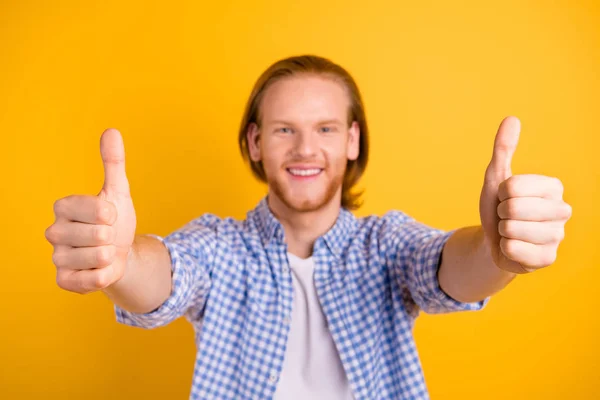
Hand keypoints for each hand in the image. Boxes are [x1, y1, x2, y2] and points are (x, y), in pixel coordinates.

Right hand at [45, 129, 136, 292]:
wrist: (120, 254)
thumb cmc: (115, 221)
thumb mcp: (118, 191)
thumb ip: (113, 163)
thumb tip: (111, 131)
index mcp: (64, 207)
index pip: (97, 209)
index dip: (112, 214)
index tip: (110, 215)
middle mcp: (54, 231)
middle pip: (98, 235)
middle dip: (112, 236)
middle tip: (107, 236)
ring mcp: (57, 257)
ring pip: (98, 257)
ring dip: (110, 256)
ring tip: (105, 252)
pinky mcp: (63, 280)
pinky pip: (91, 280)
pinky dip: (105, 275)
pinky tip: (101, 269)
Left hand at [479, 116, 571, 273]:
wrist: (495, 242)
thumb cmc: (498, 206)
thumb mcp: (497, 177)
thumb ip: (504, 149)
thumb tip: (511, 118)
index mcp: (554, 187)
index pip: (513, 185)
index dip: (500, 193)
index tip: (505, 197)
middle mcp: (563, 210)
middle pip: (513, 207)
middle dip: (500, 213)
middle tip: (507, 217)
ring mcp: (558, 236)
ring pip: (512, 229)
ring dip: (502, 231)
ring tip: (510, 231)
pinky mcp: (548, 259)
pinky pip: (514, 250)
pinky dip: (505, 249)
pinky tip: (514, 248)